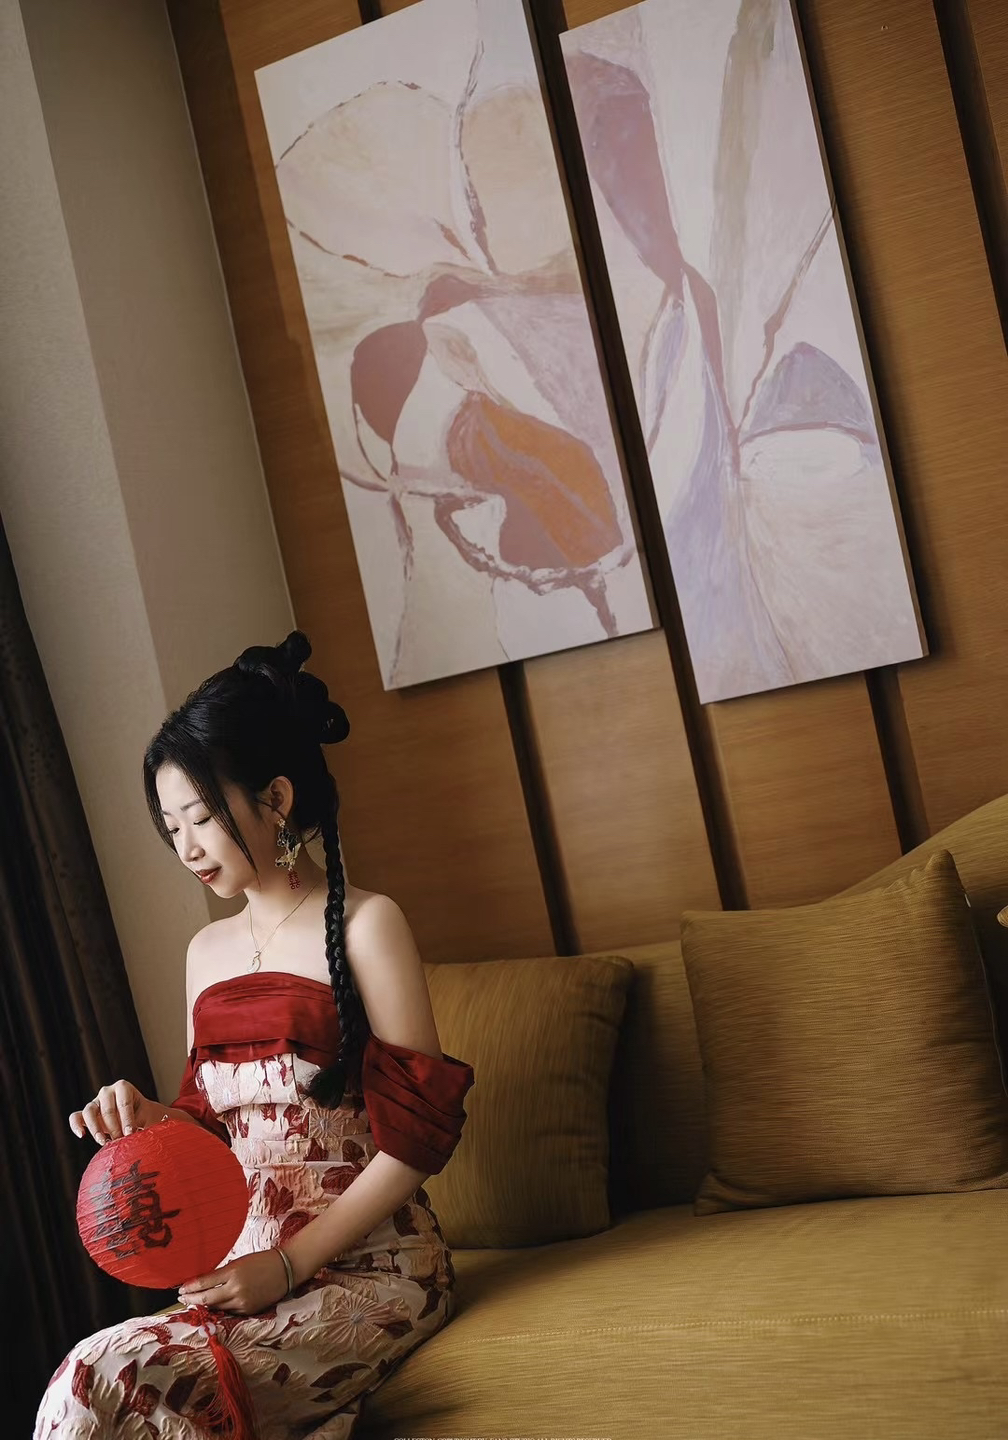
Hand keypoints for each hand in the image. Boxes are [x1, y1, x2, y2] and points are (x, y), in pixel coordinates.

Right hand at [69, 1080, 158, 1143]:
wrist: (137, 1116)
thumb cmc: (143, 1114)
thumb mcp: (147, 1114)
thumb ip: (142, 1120)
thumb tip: (137, 1133)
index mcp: (123, 1087)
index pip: (123, 1103)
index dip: (127, 1119)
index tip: (130, 1133)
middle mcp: (107, 1091)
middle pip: (107, 1109)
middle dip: (114, 1127)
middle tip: (121, 1141)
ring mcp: (95, 1102)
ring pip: (89, 1112)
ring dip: (96, 1129)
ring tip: (103, 1142)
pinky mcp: (85, 1114)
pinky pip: (75, 1117)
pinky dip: (76, 1125)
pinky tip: (81, 1135)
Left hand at [177, 1251, 292, 1315]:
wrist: (285, 1269)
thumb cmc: (261, 1261)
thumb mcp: (239, 1262)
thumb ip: (222, 1274)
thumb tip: (204, 1283)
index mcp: (232, 1272)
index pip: (204, 1282)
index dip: (190, 1287)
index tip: (180, 1289)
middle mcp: (236, 1289)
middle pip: (206, 1298)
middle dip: (192, 1299)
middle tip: (182, 1298)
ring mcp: (242, 1302)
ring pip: (216, 1307)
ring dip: (204, 1305)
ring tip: (194, 1303)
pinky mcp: (248, 1311)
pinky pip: (229, 1312)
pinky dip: (220, 1309)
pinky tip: (213, 1306)